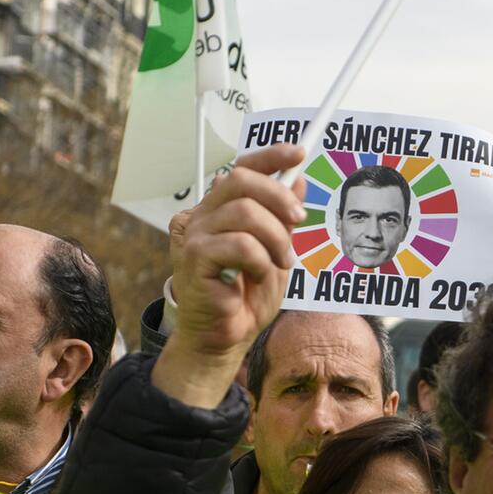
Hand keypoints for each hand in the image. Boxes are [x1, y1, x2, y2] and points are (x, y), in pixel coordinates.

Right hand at [154, 145, 304, 407]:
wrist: (223, 340)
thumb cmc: (244, 298)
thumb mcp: (276, 251)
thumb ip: (283, 216)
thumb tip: (299, 178)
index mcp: (217, 211)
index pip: (240, 168)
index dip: (270, 156)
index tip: (299, 153)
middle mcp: (200, 216)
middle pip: (239, 179)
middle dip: (278, 196)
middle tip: (299, 220)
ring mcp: (193, 235)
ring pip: (244, 212)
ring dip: (275, 237)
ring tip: (282, 261)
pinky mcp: (193, 257)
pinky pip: (239, 244)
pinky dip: (260, 260)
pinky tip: (259, 275)